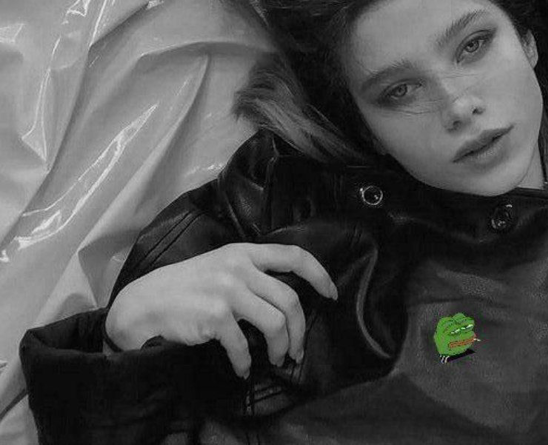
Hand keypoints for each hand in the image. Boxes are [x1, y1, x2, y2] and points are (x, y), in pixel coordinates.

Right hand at [105, 242, 338, 377]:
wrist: (143, 304)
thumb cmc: (185, 288)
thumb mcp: (221, 267)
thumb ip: (250, 274)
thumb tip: (284, 300)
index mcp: (244, 252)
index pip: (294, 255)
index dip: (318, 274)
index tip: (331, 293)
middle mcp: (239, 267)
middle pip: (290, 298)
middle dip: (300, 329)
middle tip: (296, 350)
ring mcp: (227, 291)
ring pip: (276, 322)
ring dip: (281, 347)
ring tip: (275, 360)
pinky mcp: (215, 317)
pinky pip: (244, 346)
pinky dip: (246, 363)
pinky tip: (243, 370)